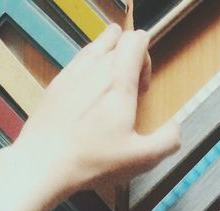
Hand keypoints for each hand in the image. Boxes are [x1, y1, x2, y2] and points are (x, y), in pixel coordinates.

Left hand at [11, 25, 179, 197]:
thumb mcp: (141, 158)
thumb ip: (168, 141)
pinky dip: (86, 70)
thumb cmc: (91, 160)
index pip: (136, 40)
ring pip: (93, 46)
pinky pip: (75, 63)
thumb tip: (175, 129)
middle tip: (128, 84)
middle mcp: (94, 68)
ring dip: (106, 58)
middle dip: (127, 54)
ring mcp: (71, 74)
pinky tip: (86, 96)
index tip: (143, 86)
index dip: (146, 56)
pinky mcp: (55, 85)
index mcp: (119, 80)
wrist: (43, 164)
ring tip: (109, 86)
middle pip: (115, 37)